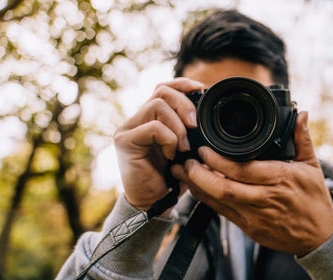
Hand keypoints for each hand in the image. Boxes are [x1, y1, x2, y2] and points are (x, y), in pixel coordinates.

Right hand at [113, 78, 203, 210]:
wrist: (153, 203)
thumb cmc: (170, 177)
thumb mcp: (186, 149)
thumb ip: (190, 130)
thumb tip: (208, 113)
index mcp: (150, 117)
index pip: (163, 88)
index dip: (182, 84)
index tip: (202, 90)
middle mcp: (136, 119)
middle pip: (161, 91)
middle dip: (184, 104)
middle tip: (195, 126)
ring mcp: (128, 129)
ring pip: (157, 105)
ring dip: (177, 126)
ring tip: (183, 147)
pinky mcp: (125, 141)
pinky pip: (153, 127)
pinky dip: (169, 139)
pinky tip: (171, 155)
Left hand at [172, 111, 332, 255]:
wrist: (320, 237)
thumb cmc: (315, 200)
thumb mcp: (312, 167)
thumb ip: (302, 139)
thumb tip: (301, 113)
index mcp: (280, 179)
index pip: (243, 170)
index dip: (218, 161)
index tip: (203, 149)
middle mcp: (266, 199)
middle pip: (224, 188)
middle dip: (199, 174)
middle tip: (185, 160)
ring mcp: (256, 217)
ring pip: (219, 202)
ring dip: (197, 187)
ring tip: (182, 172)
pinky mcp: (249, 229)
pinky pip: (222, 213)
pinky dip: (207, 200)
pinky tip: (196, 188)